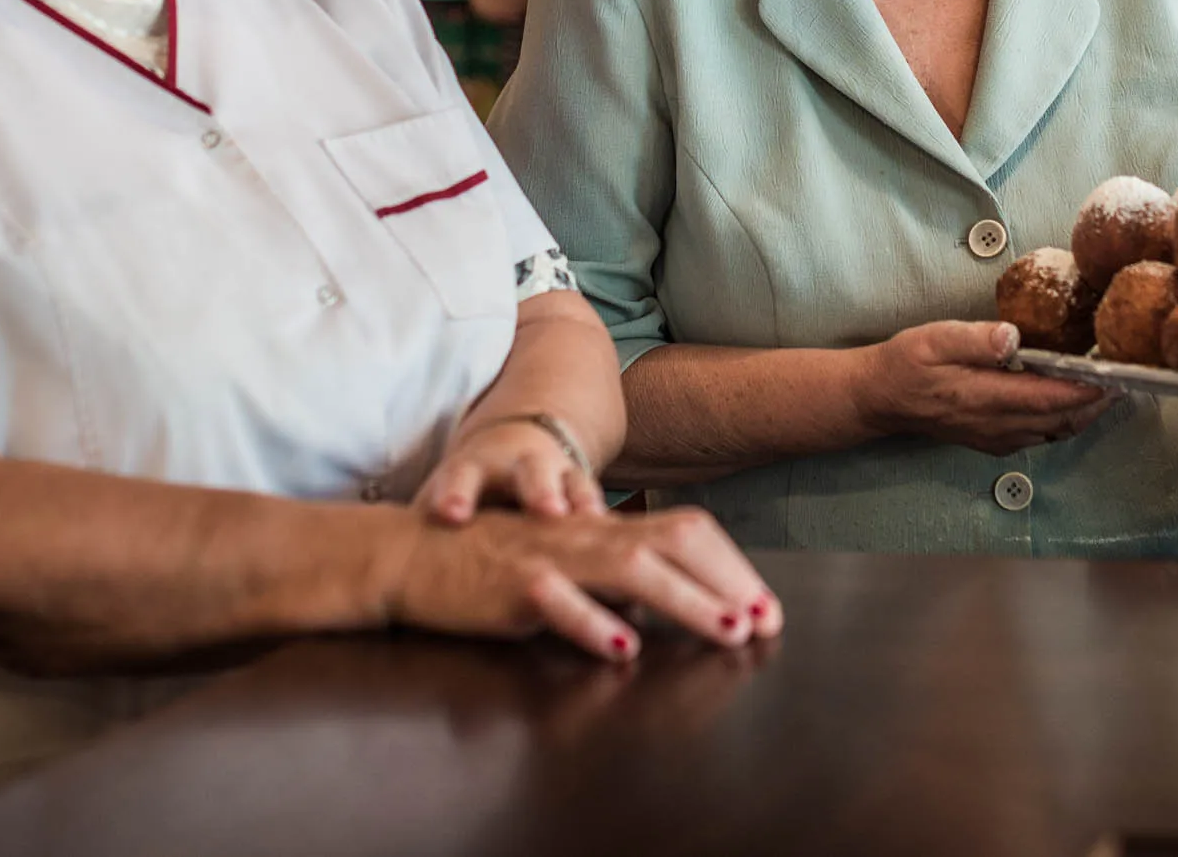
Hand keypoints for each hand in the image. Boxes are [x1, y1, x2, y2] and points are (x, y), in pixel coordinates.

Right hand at [385, 504, 777, 662]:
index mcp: (603, 530)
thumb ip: (610, 579)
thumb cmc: (491, 561)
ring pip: (631, 568)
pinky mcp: (513, 585)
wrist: (412, 550)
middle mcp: (587, 535)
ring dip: (687, 600)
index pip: (685, 532)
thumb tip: (658, 603)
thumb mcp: (564, 564)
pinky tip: (624, 647)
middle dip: (727, 580)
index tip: (766, 609)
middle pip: (675, 541)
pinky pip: (558, 602)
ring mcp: (552, 557)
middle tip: (765, 622)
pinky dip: (593, 624)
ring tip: (728, 630)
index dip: (731, 566)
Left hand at [417, 416, 600, 523]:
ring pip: (568, 481)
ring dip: (577, 501)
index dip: (455, 495)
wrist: (519, 437)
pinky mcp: (581, 484)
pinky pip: (595, 498)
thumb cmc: (468, 490)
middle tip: (544, 510)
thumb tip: (363, 573)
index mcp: (471, 468)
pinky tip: (616, 535)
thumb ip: (419, 533)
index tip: (450, 514)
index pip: (459, 478)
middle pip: (525, 472)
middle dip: (537, 490)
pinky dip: (604, 517)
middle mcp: (515, 463)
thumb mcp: (443, 499)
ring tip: (587, 521)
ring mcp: (553, 469)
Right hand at [854, 320, 1112, 454]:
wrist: (879, 399)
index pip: (1052, 399)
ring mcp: (996, 437)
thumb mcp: (934, 340)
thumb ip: (975, 339)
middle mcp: (997, 425)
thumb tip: (1013, 337)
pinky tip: (1071, 401)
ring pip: (1056, 432)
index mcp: (985, 398)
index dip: (1089, 390)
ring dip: (1084, 413)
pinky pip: (1041, 436)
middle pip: (1063, 420)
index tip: (1118, 373)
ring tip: (1108, 388)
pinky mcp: (993, 440)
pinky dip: (1064, 420)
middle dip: (1098, 402)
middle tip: (1127, 377)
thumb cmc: (905, 364)